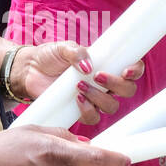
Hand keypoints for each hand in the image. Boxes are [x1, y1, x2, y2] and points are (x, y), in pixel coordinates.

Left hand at [16, 41, 144, 123]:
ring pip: (112, 106)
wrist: (30, 70)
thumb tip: (88, 66)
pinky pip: (94, 117)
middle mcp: (105, 83)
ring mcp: (95, 98)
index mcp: (107, 64)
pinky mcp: (82, 110)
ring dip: (99, 97)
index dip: (136, 71)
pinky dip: (88, 110)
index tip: (126, 70)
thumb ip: (77, 52)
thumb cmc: (50, 56)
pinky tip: (77, 99)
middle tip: (97, 76)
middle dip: (116, 85)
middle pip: (127, 91)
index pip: (132, 69)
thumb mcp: (63, 47)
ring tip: (80, 86)